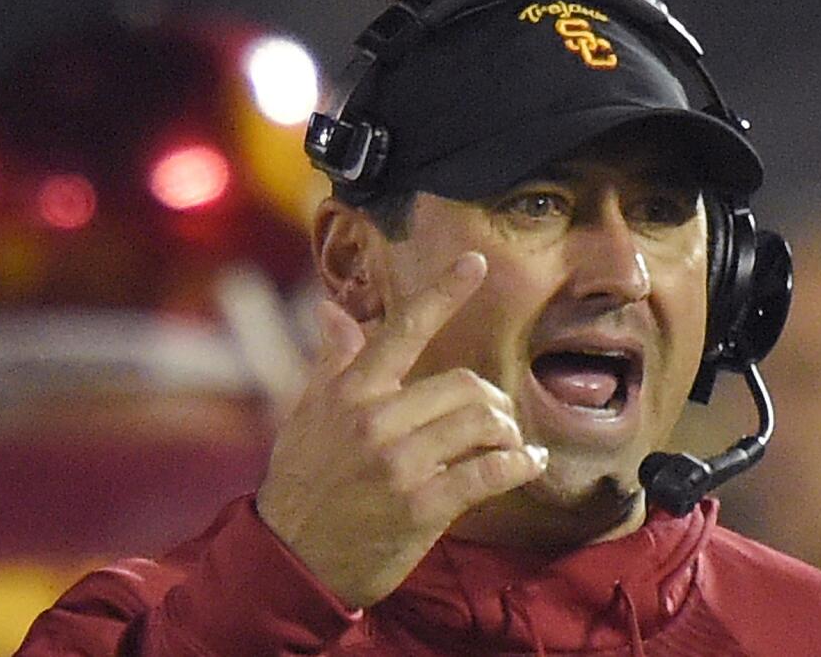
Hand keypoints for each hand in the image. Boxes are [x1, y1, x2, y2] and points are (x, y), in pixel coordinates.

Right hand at [255, 252, 547, 607]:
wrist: (290, 559)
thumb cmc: (304, 482)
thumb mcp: (307, 416)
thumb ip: (332, 363)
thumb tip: (332, 310)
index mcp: (350, 392)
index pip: (402, 329)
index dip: (442, 292)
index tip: (474, 262)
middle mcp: (375, 420)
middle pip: (464, 385)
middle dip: (492, 401)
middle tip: (496, 419)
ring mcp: (399, 464)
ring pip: (482, 424)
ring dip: (509, 434)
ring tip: (510, 444)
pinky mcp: (421, 507)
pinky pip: (488, 472)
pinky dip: (520, 466)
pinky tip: (529, 465)